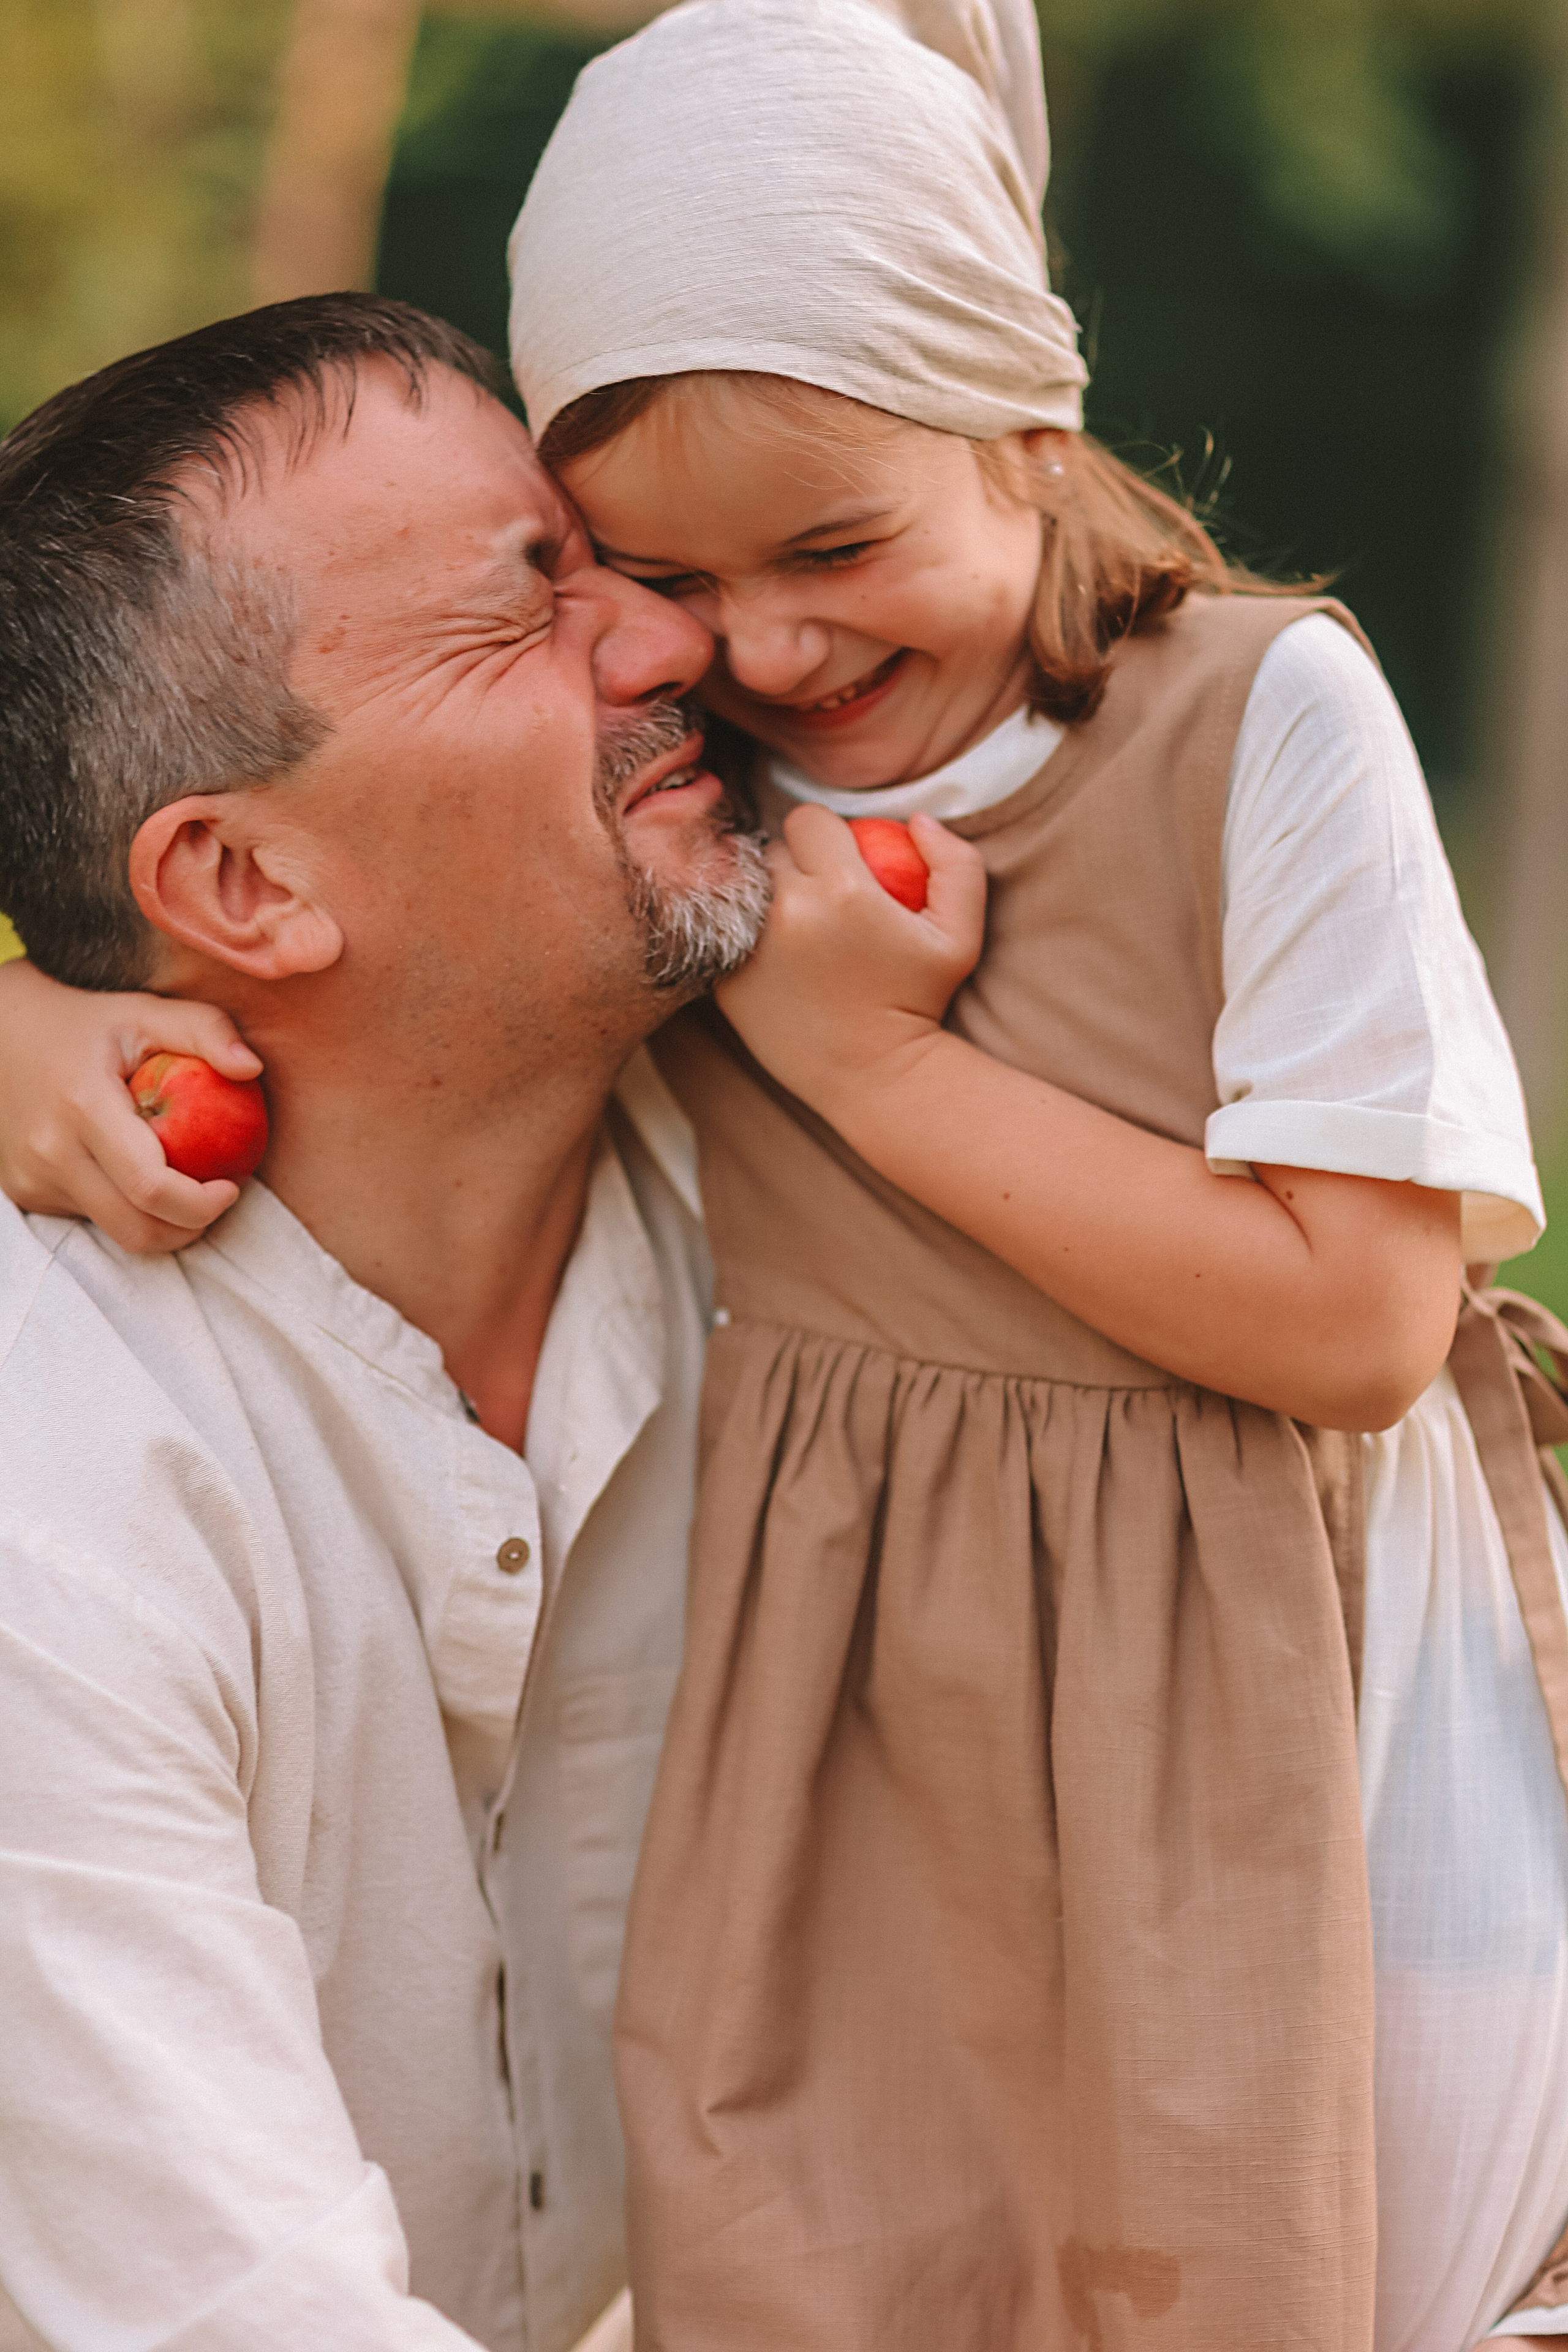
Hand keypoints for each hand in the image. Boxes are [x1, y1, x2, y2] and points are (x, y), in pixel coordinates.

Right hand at [0, 958, 261, 1251]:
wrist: (3, 1035)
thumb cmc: (87, 1025)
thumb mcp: (145, 1012)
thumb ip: (205, 1029)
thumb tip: (252, 1067)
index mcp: (83, 1107)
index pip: (151, 1187)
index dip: (202, 1204)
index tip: (231, 1187)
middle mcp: (51, 1152)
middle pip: (137, 1230)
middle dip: (191, 1227)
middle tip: (217, 1197)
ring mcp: (33, 1179)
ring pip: (117, 1234)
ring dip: (162, 1224)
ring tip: (185, 1188)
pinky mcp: (26, 1193)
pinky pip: (92, 1220)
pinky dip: (125, 1209)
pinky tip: (135, 1176)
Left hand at [714, 807, 985, 1123]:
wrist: (874, 1076)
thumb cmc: (922, 1001)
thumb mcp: (961, 935)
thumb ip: (956, 864)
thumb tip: (919, 819)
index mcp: (842, 890)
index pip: (809, 819)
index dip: (826, 834)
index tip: (843, 864)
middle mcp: (787, 912)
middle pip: (773, 850)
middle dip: (795, 864)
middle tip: (823, 899)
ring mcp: (747, 947)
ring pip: (745, 889)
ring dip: (768, 897)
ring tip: (799, 926)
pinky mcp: (723, 977)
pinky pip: (730, 933)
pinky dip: (749, 938)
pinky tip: (779, 960)